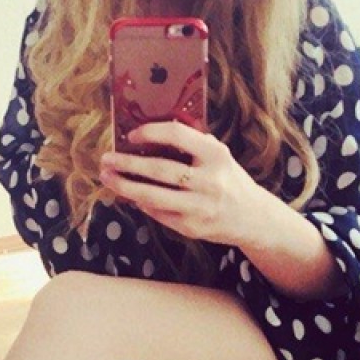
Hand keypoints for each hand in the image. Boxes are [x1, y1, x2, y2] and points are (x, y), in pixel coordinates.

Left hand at [99, 121, 262, 245]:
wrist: (253, 217)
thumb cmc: (229, 180)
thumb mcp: (219, 156)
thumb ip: (193, 145)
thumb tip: (149, 136)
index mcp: (216, 155)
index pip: (177, 135)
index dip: (150, 132)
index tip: (131, 135)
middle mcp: (209, 181)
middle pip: (158, 169)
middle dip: (126, 164)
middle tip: (106, 159)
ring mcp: (199, 207)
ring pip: (152, 196)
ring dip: (125, 186)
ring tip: (107, 178)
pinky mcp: (191, 227)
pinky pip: (158, 213)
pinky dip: (141, 203)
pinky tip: (130, 195)